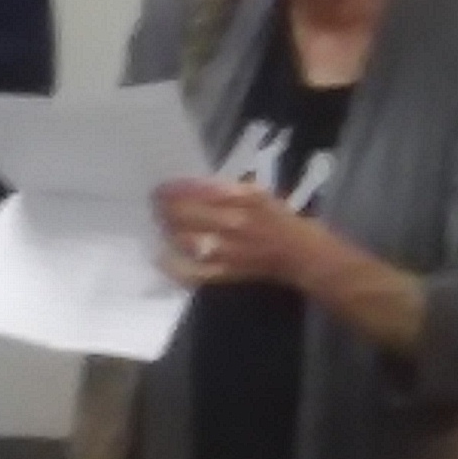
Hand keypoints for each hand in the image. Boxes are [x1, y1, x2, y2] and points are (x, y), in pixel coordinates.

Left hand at [156, 180, 322, 290]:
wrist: (302, 255)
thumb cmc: (281, 220)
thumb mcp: (258, 194)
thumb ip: (226, 190)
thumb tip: (192, 186)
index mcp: (242, 199)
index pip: (195, 191)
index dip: (173, 189)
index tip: (161, 186)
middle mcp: (232, 223)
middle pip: (183, 214)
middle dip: (163, 207)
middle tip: (155, 203)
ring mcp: (226, 250)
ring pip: (182, 240)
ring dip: (167, 230)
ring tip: (161, 223)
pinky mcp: (224, 272)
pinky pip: (191, 271)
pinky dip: (173, 265)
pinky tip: (162, 257)